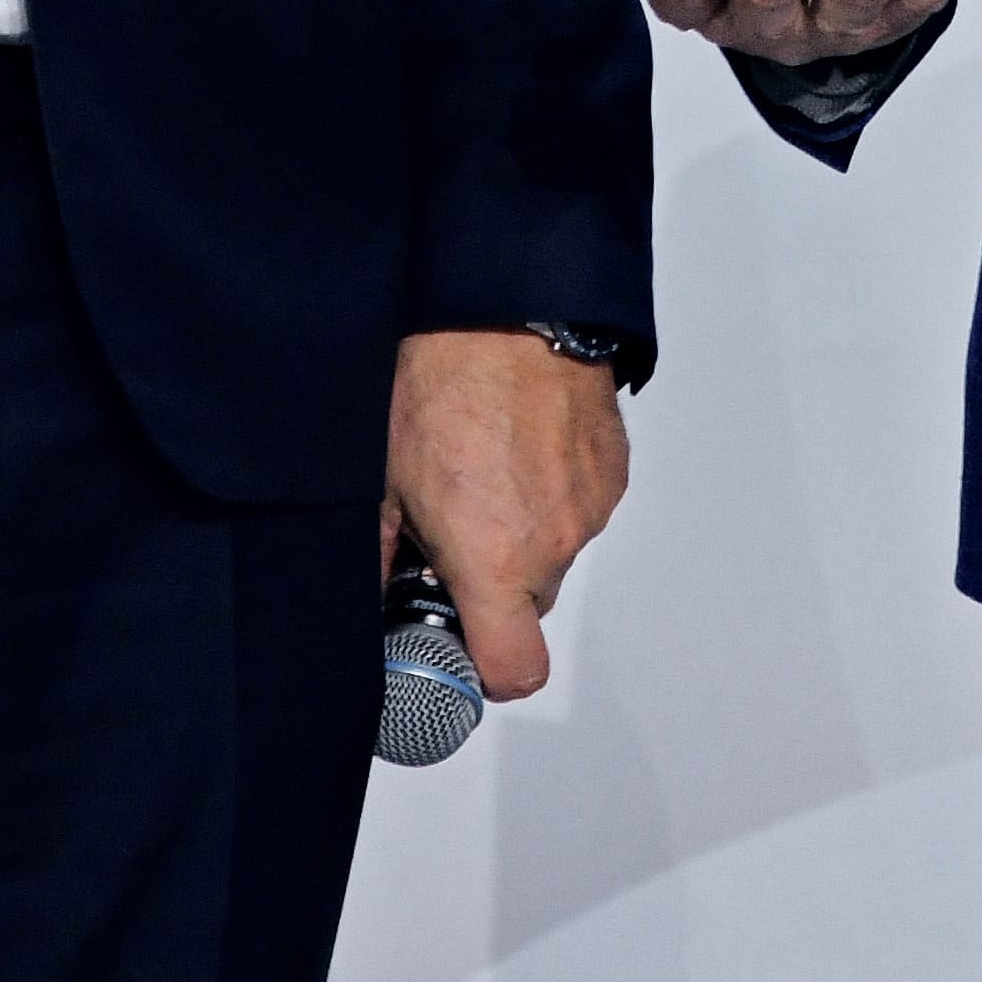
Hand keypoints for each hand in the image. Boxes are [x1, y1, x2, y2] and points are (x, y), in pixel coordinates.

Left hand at [383, 326, 629, 703]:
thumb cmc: (440, 385)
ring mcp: (588, 508)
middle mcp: (552, 545)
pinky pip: (578, 509)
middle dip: (492, 585)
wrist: (505, 310)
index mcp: (493, 561)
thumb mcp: (384, 478)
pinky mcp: (611, 473)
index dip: (485, 671)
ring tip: (486, 470)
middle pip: (527, 607)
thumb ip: (378, 556)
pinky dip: (550, 495)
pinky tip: (518, 447)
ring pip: (552, 553)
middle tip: (454, 531)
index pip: (514, 670)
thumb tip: (370, 597)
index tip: (458, 644)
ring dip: (522, 534)